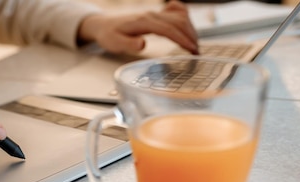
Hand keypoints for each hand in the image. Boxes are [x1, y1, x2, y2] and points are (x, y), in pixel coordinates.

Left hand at [77, 0, 198, 54]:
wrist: (103, 24)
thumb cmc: (108, 35)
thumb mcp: (114, 43)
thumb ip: (128, 44)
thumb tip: (142, 44)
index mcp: (144, 22)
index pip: (168, 29)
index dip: (182, 39)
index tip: (192, 49)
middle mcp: (152, 14)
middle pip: (178, 21)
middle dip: (190, 36)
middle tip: (197, 52)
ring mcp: (155, 13)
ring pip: (180, 16)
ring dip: (190, 29)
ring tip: (194, 45)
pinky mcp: (156, 14)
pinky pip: (176, 10)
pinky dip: (185, 18)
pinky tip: (187, 27)